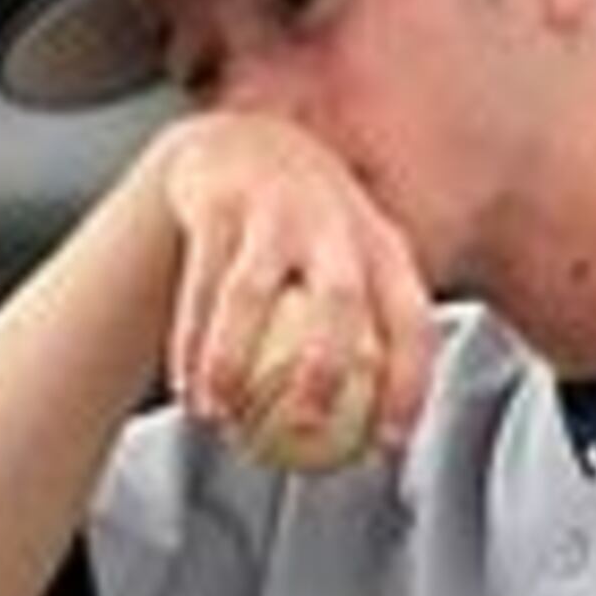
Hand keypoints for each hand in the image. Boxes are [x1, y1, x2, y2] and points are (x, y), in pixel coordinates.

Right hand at [148, 118, 436, 459]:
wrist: (240, 149)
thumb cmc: (308, 240)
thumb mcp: (353, 268)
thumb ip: (369, 342)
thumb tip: (378, 446)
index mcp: (382, 245)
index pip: (411, 317)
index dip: (409, 381)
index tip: (388, 443)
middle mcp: (335, 220)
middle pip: (338, 299)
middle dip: (325, 366)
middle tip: (302, 428)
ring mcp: (275, 207)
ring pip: (250, 293)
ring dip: (230, 360)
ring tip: (213, 418)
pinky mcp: (220, 202)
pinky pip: (200, 286)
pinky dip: (190, 342)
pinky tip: (184, 389)